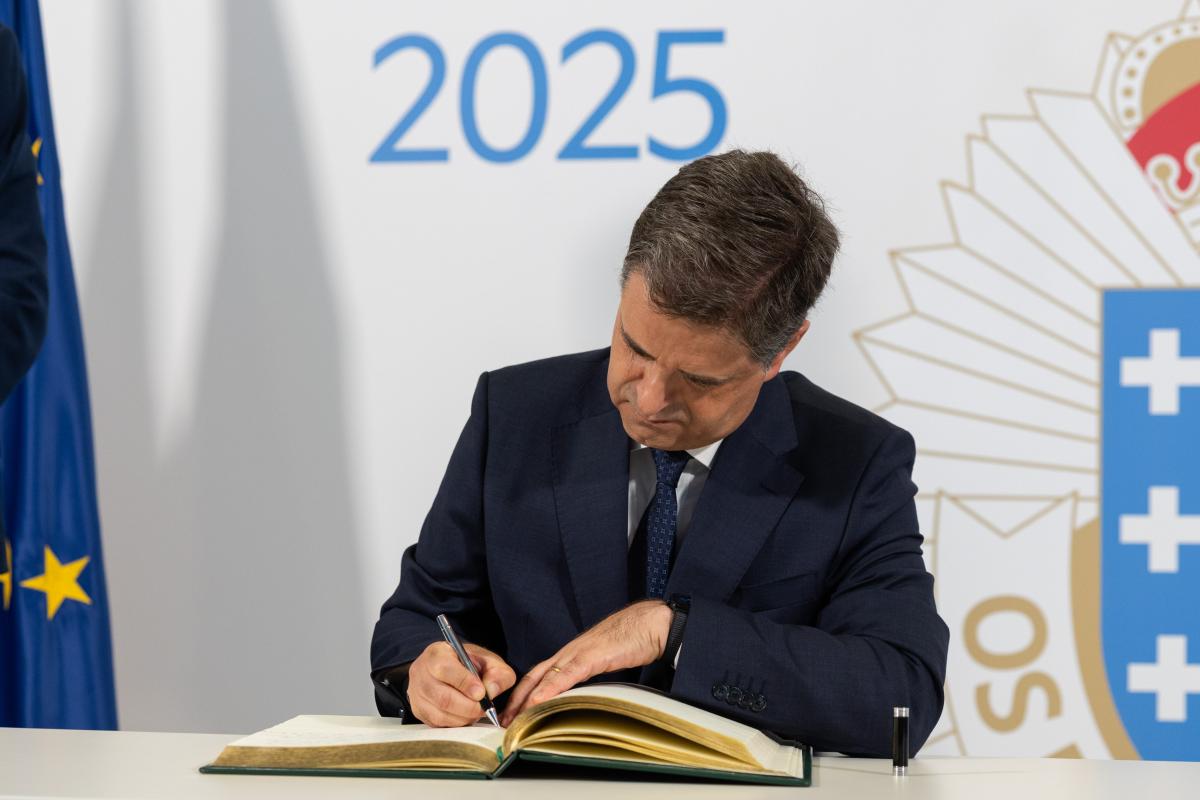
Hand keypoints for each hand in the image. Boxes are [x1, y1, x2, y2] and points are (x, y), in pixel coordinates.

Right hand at [407, 641, 516, 726]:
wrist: (452, 668)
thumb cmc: (470, 664)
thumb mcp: (489, 661)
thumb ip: (497, 673)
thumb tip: (491, 691)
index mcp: (437, 653)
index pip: (445, 669)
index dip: (465, 683)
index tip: (481, 693)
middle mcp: (421, 672)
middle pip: (442, 697)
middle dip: (468, 707)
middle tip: (483, 708)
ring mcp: (416, 693)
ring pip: (440, 714)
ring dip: (463, 718)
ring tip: (476, 711)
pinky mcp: (418, 710)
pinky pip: (437, 724)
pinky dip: (455, 724)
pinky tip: (465, 716)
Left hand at [500, 600, 671, 724]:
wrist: (652, 624)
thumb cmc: (633, 639)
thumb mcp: (604, 660)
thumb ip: (590, 673)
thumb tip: (581, 693)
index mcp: (572, 653)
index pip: (539, 674)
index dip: (523, 693)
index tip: (512, 712)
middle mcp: (569, 652)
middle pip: (533, 676)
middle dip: (516, 699)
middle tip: (503, 721)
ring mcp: (579, 652)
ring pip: (544, 676)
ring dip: (526, 699)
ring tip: (514, 718)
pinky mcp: (592, 656)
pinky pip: (566, 675)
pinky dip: (549, 689)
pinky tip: (538, 702)